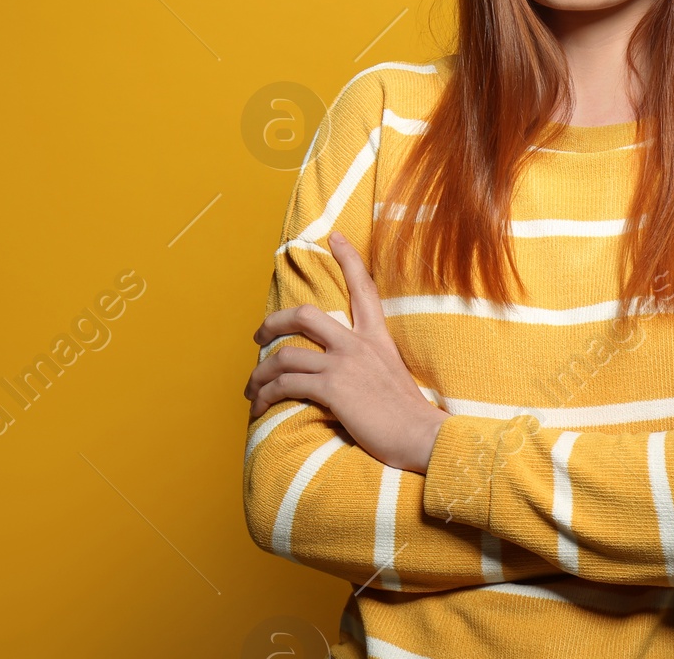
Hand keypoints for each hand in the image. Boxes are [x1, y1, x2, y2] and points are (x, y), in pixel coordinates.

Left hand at [244, 229, 448, 473]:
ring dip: (261, 372)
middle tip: (260, 334)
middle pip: (306, 316)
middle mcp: (358, 343)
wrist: (421, 435)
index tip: (335, 237)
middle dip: (274, 322)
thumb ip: (369, 363)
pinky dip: (266, 395)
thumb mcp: (391, 374)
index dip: (349, 259)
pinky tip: (260, 406)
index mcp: (377, 337)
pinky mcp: (333, 388)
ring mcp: (344, 364)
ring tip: (252, 387)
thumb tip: (346, 372)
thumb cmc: (408, 414)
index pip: (363, 288)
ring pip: (286, 355)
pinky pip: (286, 385)